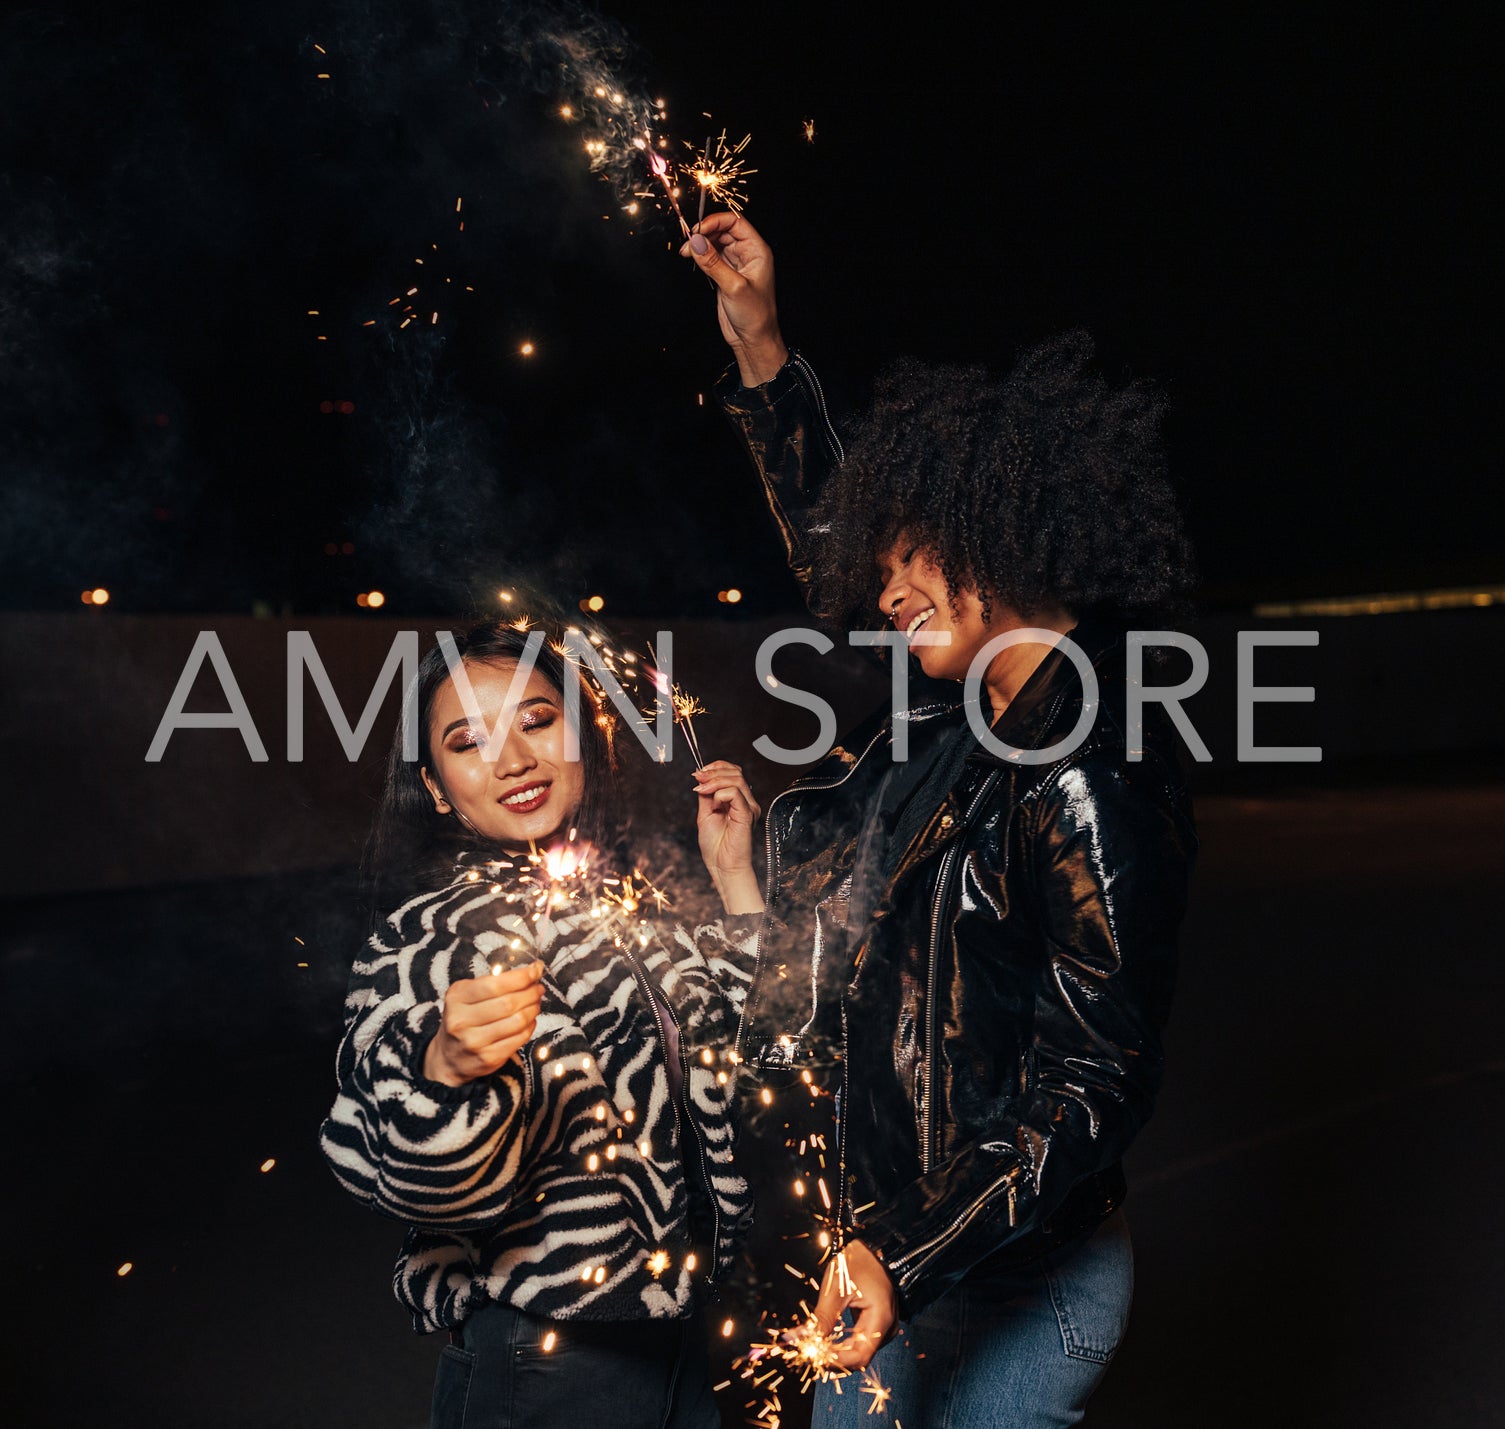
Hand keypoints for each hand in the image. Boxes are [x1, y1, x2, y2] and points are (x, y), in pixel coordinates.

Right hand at [422, 960, 544, 1086]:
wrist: (449, 1057)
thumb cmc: (464, 1018)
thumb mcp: (466, 995)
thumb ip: (494, 981)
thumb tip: (532, 971)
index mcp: (457, 998)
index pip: (495, 984)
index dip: (521, 976)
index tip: (536, 970)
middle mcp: (461, 1020)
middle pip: (508, 1003)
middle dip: (531, 993)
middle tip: (538, 988)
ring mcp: (474, 1042)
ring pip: (517, 1021)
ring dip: (533, 1009)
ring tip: (536, 1003)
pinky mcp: (487, 1058)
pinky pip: (519, 1038)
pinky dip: (530, 1026)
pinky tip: (530, 1020)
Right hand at [680, 211, 787, 385]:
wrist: (753, 340)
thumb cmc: (755, 315)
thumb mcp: (734, 287)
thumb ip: (713, 263)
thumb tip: (696, 242)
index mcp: (757, 251)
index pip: (736, 222)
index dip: (716, 221)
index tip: (698, 230)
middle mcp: (747, 254)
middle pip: (723, 230)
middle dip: (704, 232)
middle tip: (688, 242)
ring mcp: (735, 264)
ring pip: (715, 243)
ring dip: (700, 243)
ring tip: (686, 251)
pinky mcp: (725, 275)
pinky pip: (711, 257)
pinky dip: (700, 254)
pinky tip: (690, 256)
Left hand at [693, 759, 764, 913]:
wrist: (722, 866)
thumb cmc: (716, 847)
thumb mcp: (705, 813)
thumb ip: (706, 794)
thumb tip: (701, 776)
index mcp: (738, 801)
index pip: (734, 772)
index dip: (717, 767)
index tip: (699, 773)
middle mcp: (747, 802)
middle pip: (735, 773)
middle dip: (713, 772)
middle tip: (698, 779)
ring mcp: (749, 808)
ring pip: (736, 779)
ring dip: (714, 781)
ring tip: (702, 790)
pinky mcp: (747, 815)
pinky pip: (735, 793)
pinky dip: (720, 793)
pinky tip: (714, 804)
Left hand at [810, 1240, 898, 1371]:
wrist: (874, 1245)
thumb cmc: (858, 1262)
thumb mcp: (836, 1289)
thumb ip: (820, 1320)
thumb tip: (795, 1339)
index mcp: (881, 1319)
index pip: (859, 1356)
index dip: (836, 1360)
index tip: (813, 1355)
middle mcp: (886, 1328)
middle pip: (858, 1356)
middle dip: (833, 1357)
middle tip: (809, 1351)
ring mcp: (882, 1326)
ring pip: (857, 1350)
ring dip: (837, 1351)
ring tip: (815, 1345)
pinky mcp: (875, 1322)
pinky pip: (859, 1340)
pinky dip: (842, 1342)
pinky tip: (827, 1339)